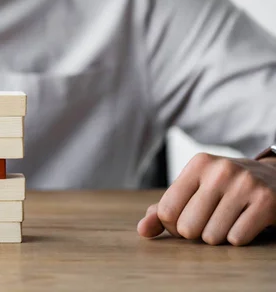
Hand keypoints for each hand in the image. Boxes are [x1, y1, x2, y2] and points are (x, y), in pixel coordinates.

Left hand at [138, 153, 275, 245]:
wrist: (274, 179)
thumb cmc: (224, 189)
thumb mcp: (194, 190)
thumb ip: (164, 210)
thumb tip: (141, 230)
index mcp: (198, 164)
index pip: (166, 211)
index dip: (173, 225)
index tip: (187, 219)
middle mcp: (220, 170)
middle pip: (187, 227)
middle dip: (196, 233)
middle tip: (209, 221)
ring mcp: (245, 184)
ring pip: (212, 236)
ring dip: (218, 237)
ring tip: (228, 220)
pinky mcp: (266, 201)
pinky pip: (237, 239)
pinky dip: (238, 239)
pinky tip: (244, 222)